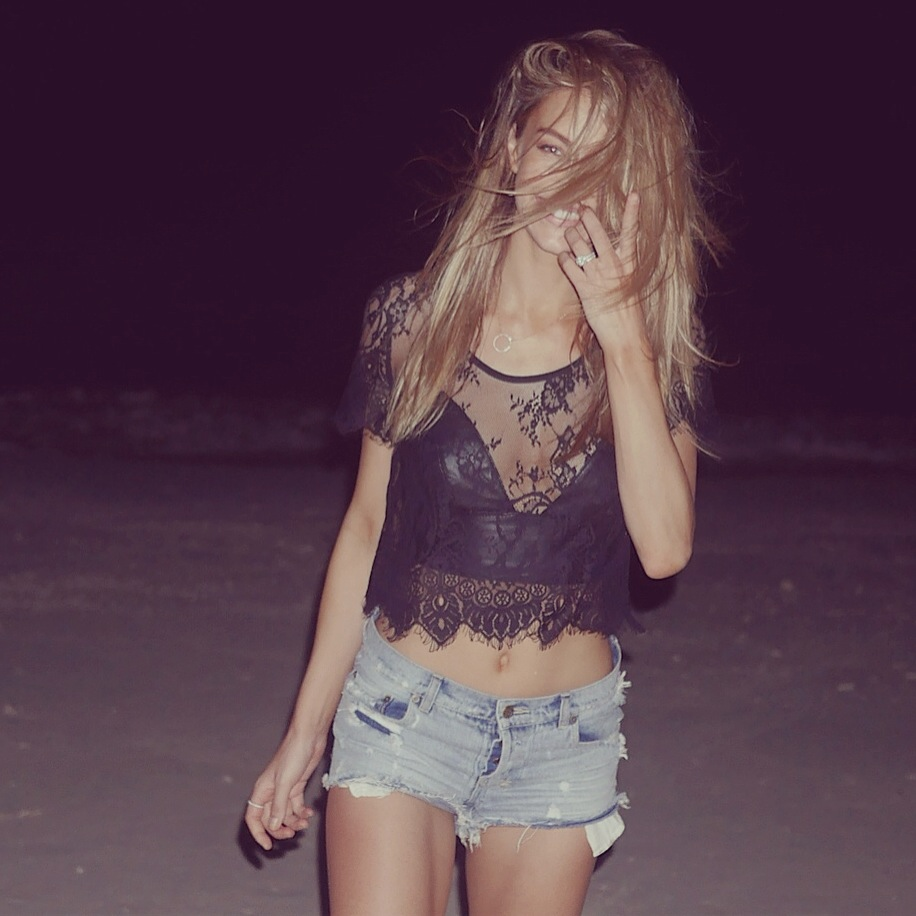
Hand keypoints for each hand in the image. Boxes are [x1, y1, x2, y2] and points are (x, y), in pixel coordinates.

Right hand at [244, 727, 326, 850]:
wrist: (309, 738)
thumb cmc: (293, 755)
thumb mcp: (286, 782)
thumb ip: (279, 805)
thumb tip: (273, 827)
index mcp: (262, 791)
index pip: (253, 818)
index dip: (258, 834)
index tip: (268, 847)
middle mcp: (271, 792)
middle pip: (270, 820)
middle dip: (280, 830)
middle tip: (292, 835)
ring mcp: (284, 790)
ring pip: (285, 815)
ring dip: (294, 822)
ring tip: (305, 823)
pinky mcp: (297, 787)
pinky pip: (296, 806)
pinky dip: (302, 813)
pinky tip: (309, 814)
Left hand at [558, 194, 646, 352]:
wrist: (626, 335)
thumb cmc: (629, 312)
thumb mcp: (631, 285)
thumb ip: (622, 266)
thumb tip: (614, 253)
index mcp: (629, 262)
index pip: (632, 232)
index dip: (632, 212)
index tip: (634, 193)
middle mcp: (614, 265)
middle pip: (598, 232)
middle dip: (587, 217)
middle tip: (580, 208)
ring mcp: (599, 276)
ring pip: (579, 245)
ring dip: (571, 236)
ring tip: (569, 233)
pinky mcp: (585, 288)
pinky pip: (569, 266)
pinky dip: (564, 259)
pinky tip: (563, 258)